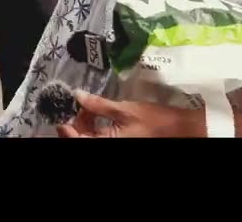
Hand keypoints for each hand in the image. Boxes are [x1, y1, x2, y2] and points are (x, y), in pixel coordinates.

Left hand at [56, 90, 203, 137]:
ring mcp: (113, 144)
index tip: (61, 110)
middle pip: (79, 138)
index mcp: (106, 143)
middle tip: (76, 104)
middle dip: (74, 122)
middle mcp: (107, 145)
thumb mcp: (124, 109)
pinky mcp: (119, 141)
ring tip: (87, 106)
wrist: (180, 130)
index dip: (64, 126)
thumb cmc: (154, 121)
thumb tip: (77, 95)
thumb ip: (98, 105)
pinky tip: (96, 113)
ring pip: (88, 137)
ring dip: (83, 124)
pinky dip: (94, 126)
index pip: (74, 139)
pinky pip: (99, 136)